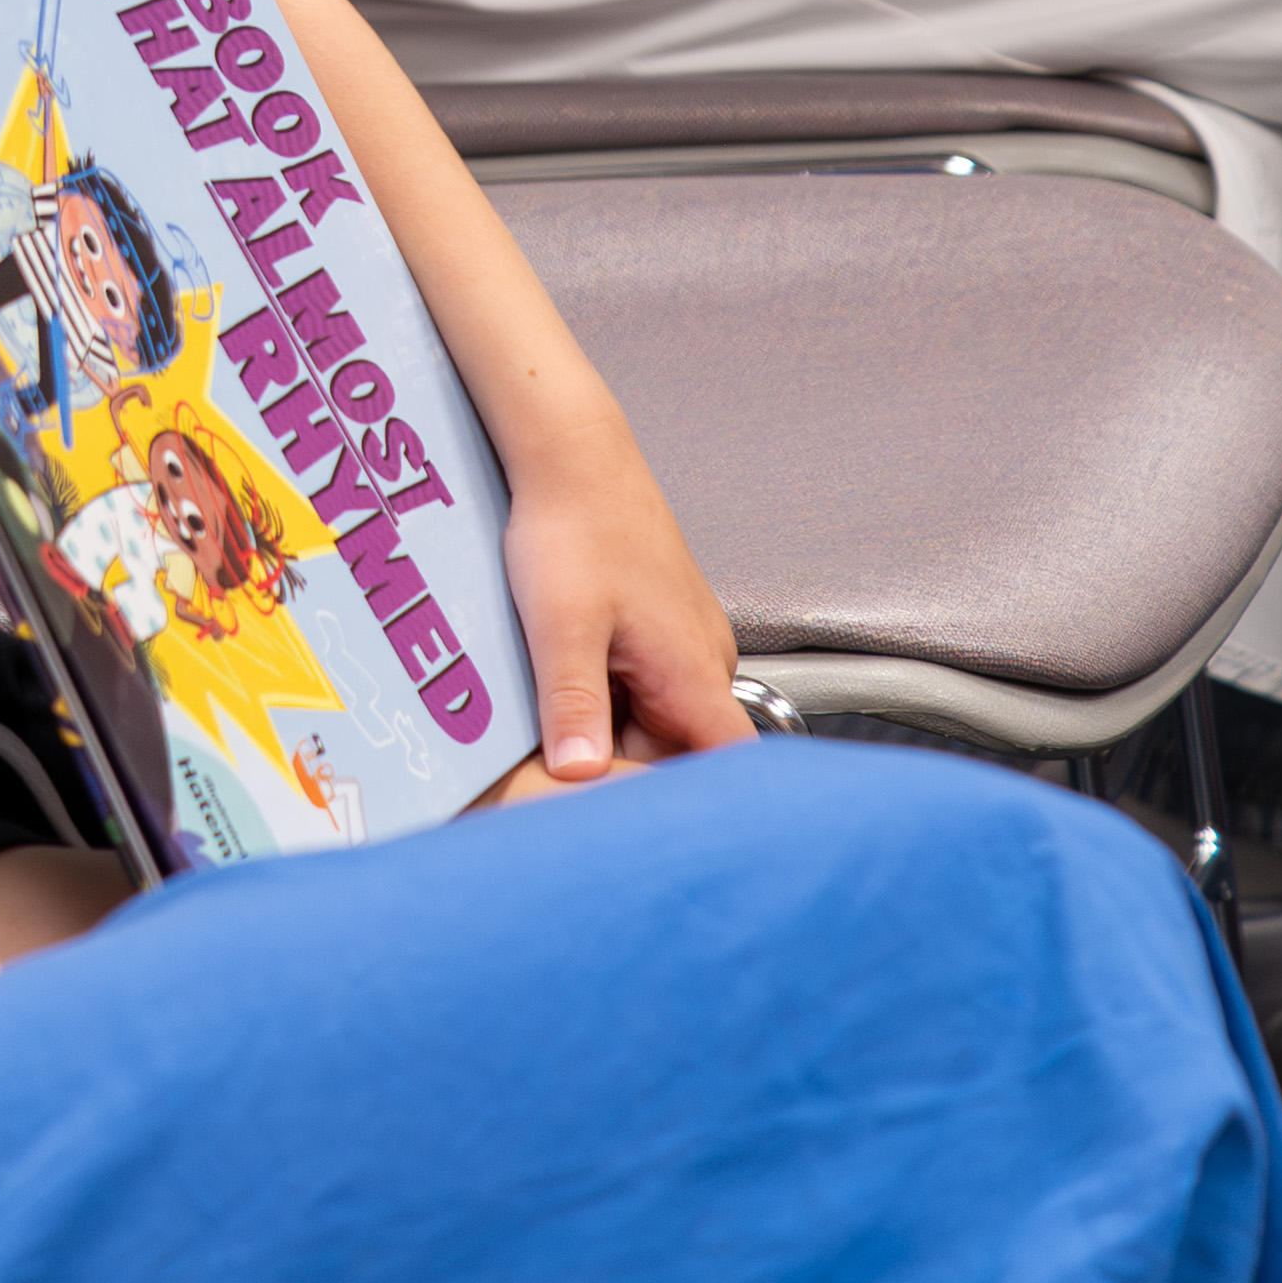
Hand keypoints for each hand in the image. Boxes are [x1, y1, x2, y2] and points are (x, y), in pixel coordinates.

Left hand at [487, 438, 749, 787]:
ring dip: (610, 730)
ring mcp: (683, 644)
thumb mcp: (562, 626)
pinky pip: (643, 685)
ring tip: (558, 720)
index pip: (723, 769)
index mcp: (694, 672)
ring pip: (656, 719)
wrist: (574, 456)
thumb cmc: (576, 530)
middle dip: (625, 769)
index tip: (640, 826)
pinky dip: (607, 695)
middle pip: (679, 753)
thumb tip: (580, 778)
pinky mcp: (659, 628)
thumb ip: (574, 704)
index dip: (691, 807)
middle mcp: (703, 662)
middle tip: (564, 774)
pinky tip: (564, 681)